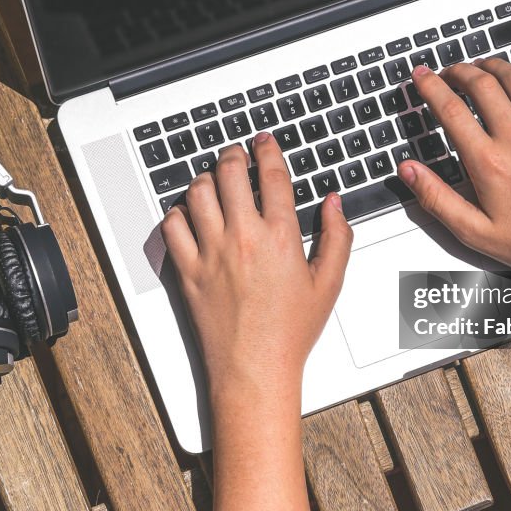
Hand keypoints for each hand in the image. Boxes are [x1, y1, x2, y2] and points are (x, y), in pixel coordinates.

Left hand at [160, 135, 353, 399]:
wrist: (254, 368)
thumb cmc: (290, 332)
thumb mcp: (328, 284)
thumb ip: (337, 237)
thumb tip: (333, 204)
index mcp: (280, 238)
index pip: (272, 176)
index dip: (268, 151)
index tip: (264, 142)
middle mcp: (243, 238)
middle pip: (230, 173)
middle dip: (233, 155)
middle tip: (237, 154)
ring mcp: (211, 252)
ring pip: (198, 192)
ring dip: (206, 178)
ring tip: (214, 180)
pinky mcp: (188, 270)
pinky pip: (173, 226)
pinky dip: (179, 212)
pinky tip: (190, 214)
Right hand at [398, 54, 510, 271]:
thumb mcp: (473, 230)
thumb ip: (436, 198)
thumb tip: (409, 171)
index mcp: (489, 162)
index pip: (451, 110)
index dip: (430, 87)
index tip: (421, 77)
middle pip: (482, 85)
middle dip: (458, 71)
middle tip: (446, 72)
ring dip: (492, 65)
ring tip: (477, 65)